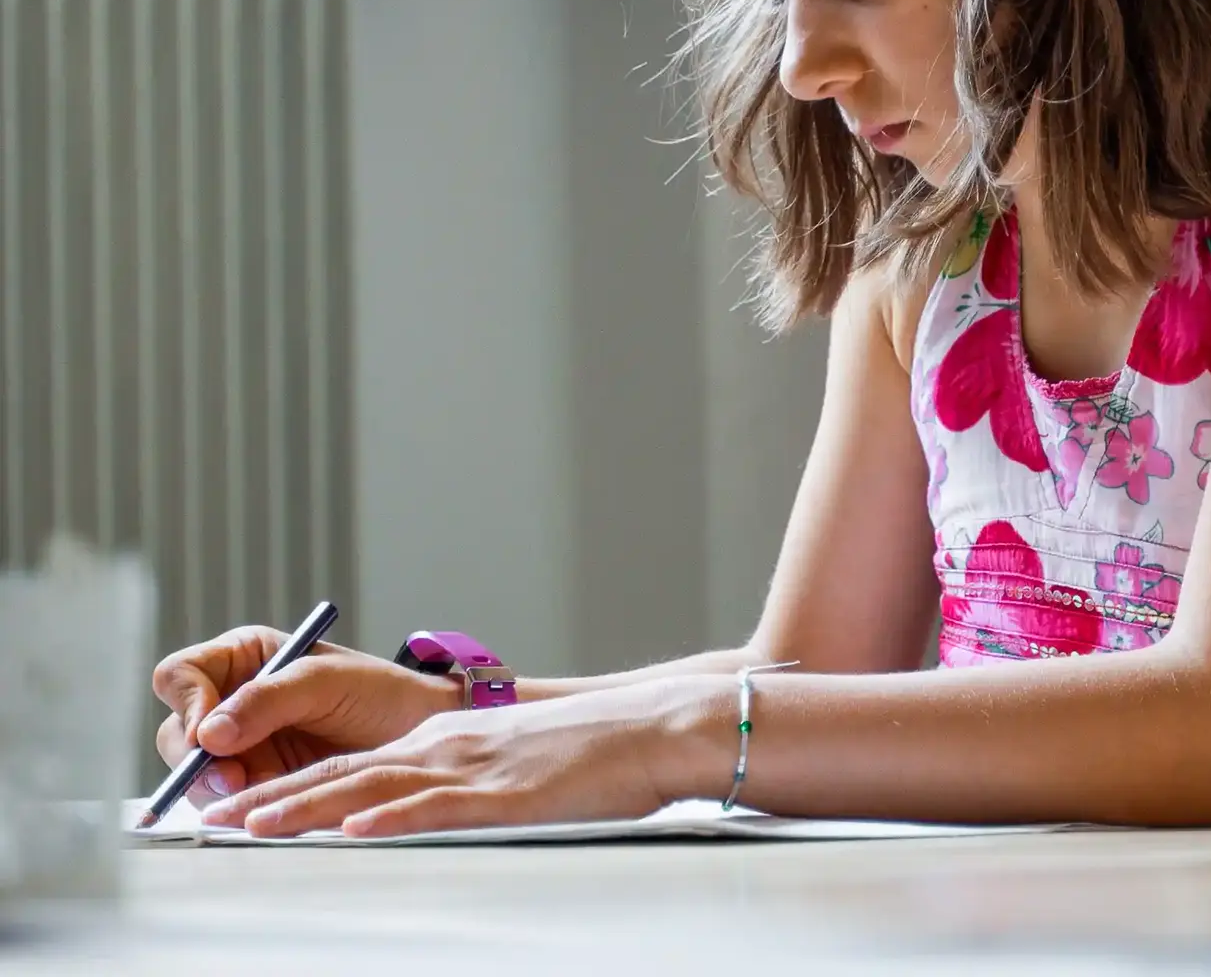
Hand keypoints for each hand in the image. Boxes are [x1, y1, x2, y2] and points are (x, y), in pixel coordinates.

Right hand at [153, 627, 457, 801]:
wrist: (417, 734)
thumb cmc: (379, 691)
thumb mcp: (326, 681)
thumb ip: (267, 699)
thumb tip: (208, 735)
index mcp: (245, 659)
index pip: (181, 675)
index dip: (185, 703)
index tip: (207, 735)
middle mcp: (233, 701)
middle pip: (177, 732)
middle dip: (197, 760)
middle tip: (234, 777)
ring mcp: (242, 747)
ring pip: (195, 774)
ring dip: (219, 789)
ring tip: (259, 790)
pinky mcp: (257, 784)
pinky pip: (228, 802)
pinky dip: (241, 808)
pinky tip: (268, 806)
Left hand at [197, 679, 728, 838]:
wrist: (650, 728)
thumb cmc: (591, 753)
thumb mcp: (513, 763)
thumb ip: (466, 782)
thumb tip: (428, 811)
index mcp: (447, 741)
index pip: (351, 767)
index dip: (289, 789)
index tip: (237, 812)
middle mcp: (448, 747)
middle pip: (346, 774)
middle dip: (276, 800)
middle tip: (215, 822)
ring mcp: (476, 768)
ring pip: (378, 788)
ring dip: (311, 809)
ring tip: (257, 827)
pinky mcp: (508, 793)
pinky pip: (439, 806)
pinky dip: (392, 816)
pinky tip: (356, 827)